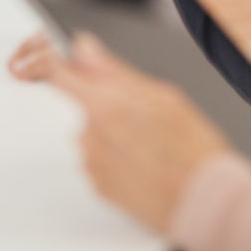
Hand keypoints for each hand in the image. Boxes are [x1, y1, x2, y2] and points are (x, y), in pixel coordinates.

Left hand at [33, 34, 231, 234]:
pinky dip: (117, 158)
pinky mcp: (98, 188)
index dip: (49, 60)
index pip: (57, 73)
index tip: (46, 57)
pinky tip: (146, 162)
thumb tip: (84, 48)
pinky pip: (100, 161)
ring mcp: (93, 164)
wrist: (203, 202)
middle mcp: (91, 136)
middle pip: (85, 104)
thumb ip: (116, 72)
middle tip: (145, 114)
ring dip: (115, 133)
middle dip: (107, 102)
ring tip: (153, 144)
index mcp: (106, 105)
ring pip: (95, 134)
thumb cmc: (193, 150)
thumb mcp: (164, 96)